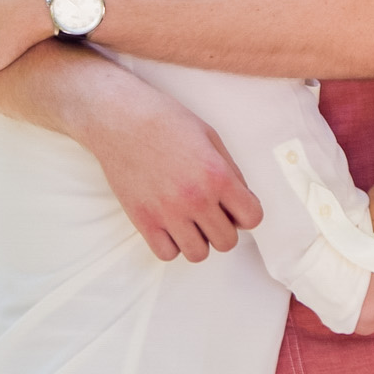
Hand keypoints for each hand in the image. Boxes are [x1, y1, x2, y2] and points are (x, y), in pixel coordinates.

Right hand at [69, 75, 264, 262]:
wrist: (121, 118)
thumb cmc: (165, 121)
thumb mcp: (210, 136)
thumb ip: (230, 171)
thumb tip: (242, 198)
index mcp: (217, 175)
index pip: (252, 218)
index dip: (246, 213)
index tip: (236, 207)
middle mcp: (195, 199)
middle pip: (227, 241)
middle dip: (224, 227)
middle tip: (211, 212)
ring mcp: (168, 213)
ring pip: (199, 254)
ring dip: (198, 240)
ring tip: (190, 220)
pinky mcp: (143, 220)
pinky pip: (167, 254)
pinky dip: (172, 244)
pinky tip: (169, 224)